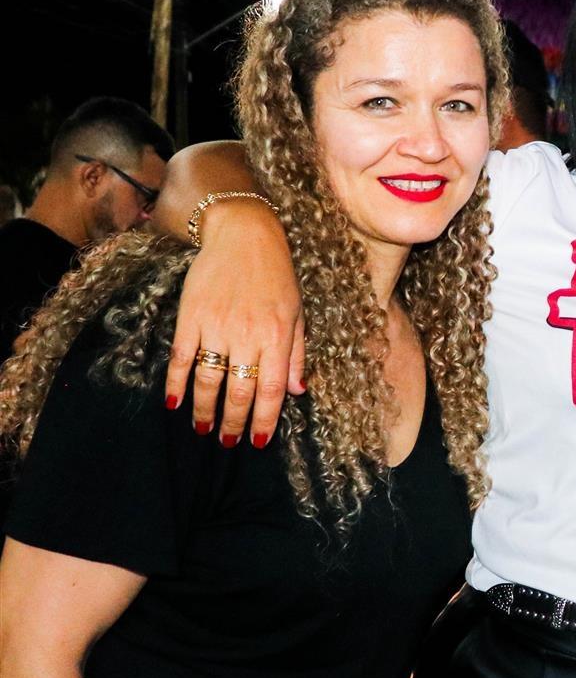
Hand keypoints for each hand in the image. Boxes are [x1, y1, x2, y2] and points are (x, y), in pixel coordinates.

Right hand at [164, 202, 304, 447]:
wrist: (244, 235)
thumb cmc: (276, 276)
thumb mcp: (296, 313)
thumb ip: (296, 354)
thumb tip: (298, 391)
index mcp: (277, 336)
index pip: (272, 390)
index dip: (265, 420)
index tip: (259, 442)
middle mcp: (248, 335)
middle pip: (239, 390)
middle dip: (233, 422)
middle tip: (227, 442)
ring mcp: (217, 326)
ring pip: (209, 379)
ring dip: (204, 409)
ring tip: (203, 429)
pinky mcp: (190, 316)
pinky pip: (182, 357)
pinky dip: (177, 382)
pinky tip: (174, 402)